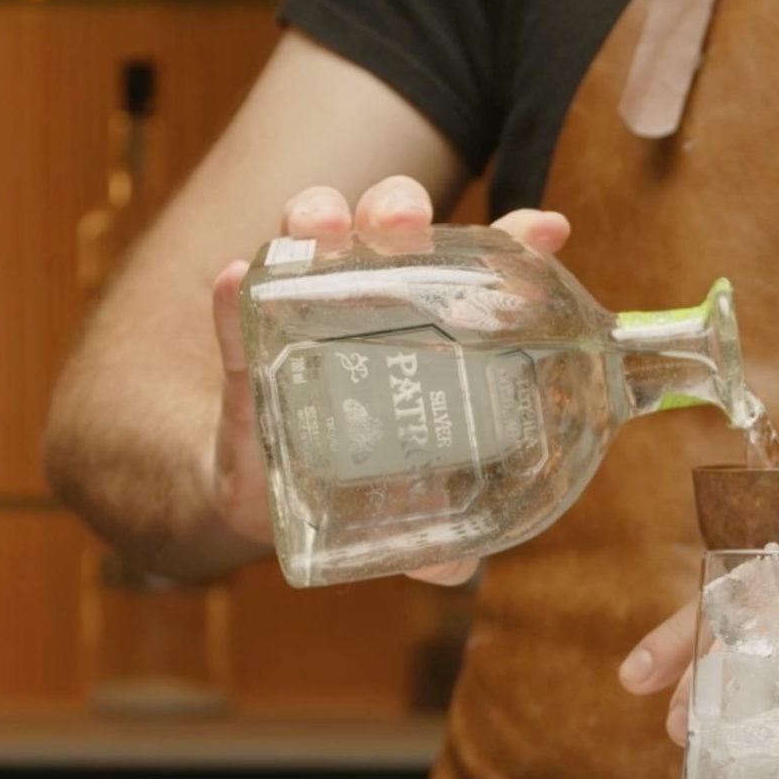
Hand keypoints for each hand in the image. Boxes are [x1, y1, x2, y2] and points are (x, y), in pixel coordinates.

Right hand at [207, 177, 570, 585]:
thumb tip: (456, 570)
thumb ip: (430, 535)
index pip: (475, 272)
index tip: (544, 230)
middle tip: (406, 220)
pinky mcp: (242, 347)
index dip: (511, 245)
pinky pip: (235, 310)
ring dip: (318, 217)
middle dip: (398, 208)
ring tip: (325, 223)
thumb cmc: (353, 478)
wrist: (257, 493)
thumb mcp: (399, 508)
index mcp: (427, 328)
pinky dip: (236, 292)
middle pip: (387, 231)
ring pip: (311, 240)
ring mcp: (302, 315)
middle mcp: (369, 303)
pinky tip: (237, 279)